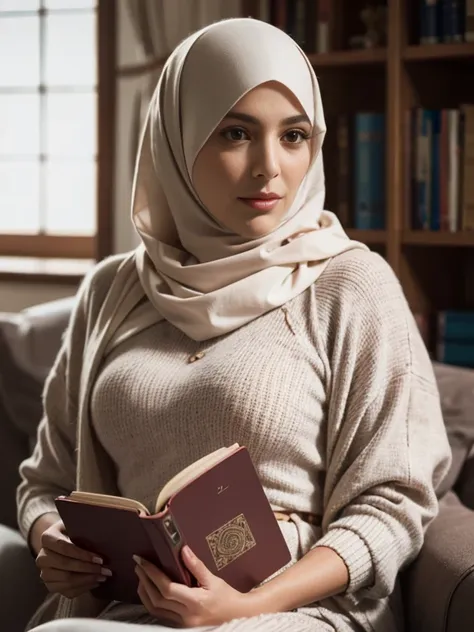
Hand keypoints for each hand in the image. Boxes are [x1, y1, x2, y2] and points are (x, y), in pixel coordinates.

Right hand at [36, 519, 111, 598]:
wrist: (58, 543)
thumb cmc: (71, 531)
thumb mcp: (75, 525)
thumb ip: (83, 530)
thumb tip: (102, 537)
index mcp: (47, 538)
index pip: (64, 548)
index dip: (83, 554)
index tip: (100, 559)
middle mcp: (42, 557)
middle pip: (65, 565)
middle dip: (88, 568)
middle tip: (105, 570)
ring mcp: (44, 573)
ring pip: (66, 581)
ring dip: (87, 580)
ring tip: (103, 577)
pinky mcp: (50, 585)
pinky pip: (66, 591)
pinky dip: (83, 588)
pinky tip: (95, 583)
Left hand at [134, 546, 254, 626]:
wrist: (237, 615)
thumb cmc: (226, 597)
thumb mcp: (213, 580)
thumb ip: (197, 566)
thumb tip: (183, 549)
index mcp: (195, 602)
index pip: (166, 588)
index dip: (152, 574)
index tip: (142, 561)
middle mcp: (186, 615)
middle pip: (156, 599)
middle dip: (145, 580)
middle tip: (139, 565)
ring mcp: (182, 624)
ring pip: (155, 609)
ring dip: (145, 592)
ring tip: (141, 576)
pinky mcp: (180, 626)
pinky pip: (160, 615)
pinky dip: (151, 602)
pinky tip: (149, 591)